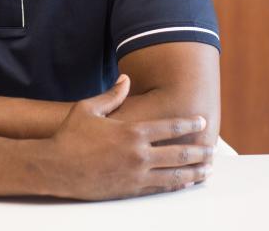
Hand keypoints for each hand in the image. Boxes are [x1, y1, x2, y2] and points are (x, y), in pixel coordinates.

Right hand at [41, 75, 212, 199]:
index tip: (202, 121)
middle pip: (179, 153)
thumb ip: (112, 95)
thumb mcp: (88, 109)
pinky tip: (185, 183)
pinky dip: (176, 185)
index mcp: (132, 131)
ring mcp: (135, 174)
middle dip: (199, 151)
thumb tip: (126, 79)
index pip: (169, 127)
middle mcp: (138, 154)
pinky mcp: (129, 189)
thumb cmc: (69, 136)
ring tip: (207, 171)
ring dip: (194, 172)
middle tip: (213, 150)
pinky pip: (159, 188)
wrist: (55, 167)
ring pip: (173, 174)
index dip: (189, 124)